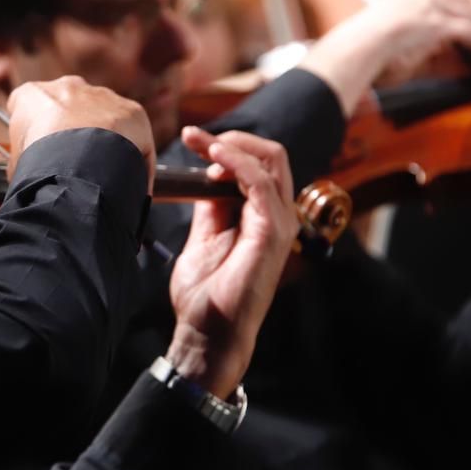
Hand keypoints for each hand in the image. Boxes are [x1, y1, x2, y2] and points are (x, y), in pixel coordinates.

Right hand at [7, 76, 155, 189]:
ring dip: (101, 137)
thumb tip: (28, 175)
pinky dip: (131, 153)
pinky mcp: (131, 109)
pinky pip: (132, 133)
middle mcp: (68, 86)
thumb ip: (23, 159)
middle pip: (68, 105)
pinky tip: (125, 178)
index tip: (36, 149)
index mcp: (32, 95)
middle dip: (69, 128)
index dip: (32, 130)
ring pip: (101, 116)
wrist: (75, 158)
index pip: (27, 105)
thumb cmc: (38, 161)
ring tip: (99, 170)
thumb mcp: (17, 162)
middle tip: (70, 159)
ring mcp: (101, 95)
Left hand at [164, 128, 295, 397]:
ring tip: (200, 142)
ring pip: (271, 161)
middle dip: (232, 138)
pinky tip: (214, 156)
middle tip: (195, 137)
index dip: (226, 146)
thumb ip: (211, 206)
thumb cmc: (206, 294)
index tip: (191, 139)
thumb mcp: (204, 236)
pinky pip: (261, 183)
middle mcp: (277, 217)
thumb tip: (206, 175)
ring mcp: (279, 224)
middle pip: (270, 156)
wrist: (207, 332)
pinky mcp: (272, 233)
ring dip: (232, 145)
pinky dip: (237, 163)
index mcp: (262, 217)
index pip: (257, 165)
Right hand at [298, 0, 470, 116]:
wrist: (353, 52)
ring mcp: (431, 7)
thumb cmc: (360, 54)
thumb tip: (440, 64)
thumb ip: (417, 52)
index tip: (458, 36)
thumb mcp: (390, 47)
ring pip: (470, 17)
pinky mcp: (441, 23)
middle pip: (459, 4)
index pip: (437, 1)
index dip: (452, 18)